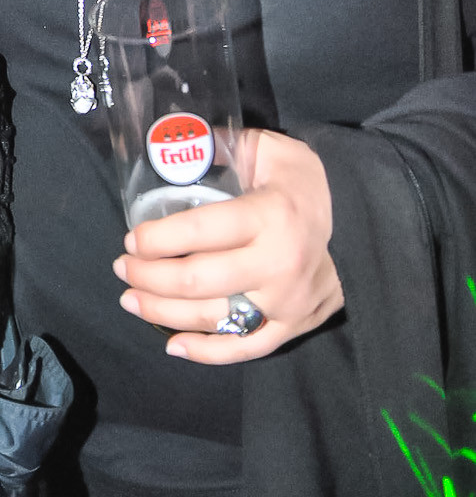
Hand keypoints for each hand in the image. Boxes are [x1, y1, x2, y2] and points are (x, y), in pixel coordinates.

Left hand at [113, 129, 344, 363]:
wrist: (373, 221)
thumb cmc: (312, 182)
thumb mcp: (272, 150)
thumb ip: (224, 146)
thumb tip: (175, 144)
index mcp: (268, 215)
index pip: (198, 232)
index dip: (156, 239)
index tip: (130, 239)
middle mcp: (276, 264)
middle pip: (195, 281)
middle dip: (147, 276)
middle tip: (122, 268)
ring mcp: (285, 302)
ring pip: (211, 318)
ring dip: (161, 312)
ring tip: (131, 299)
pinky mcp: (294, 326)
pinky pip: (244, 348)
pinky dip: (205, 352)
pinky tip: (172, 345)